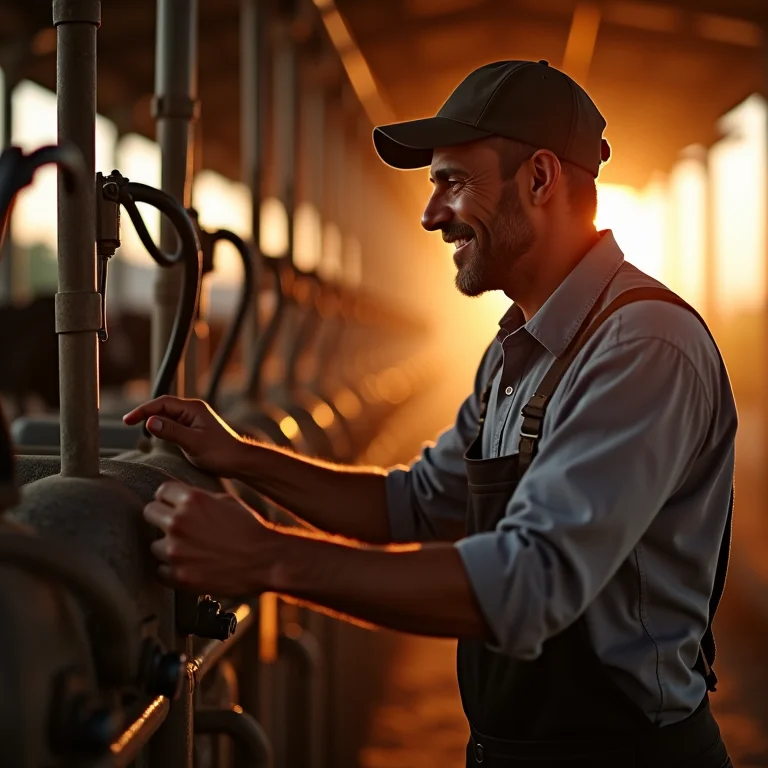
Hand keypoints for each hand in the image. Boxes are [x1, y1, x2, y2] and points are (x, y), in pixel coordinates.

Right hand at [123, 396, 246, 475]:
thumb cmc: (220, 452)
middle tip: (128, 423)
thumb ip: (172, 432)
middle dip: (146, 414)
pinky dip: (162, 429)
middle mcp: (193, 411)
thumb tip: (150, 422)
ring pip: (167, 417)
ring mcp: (193, 420)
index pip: (162, 403)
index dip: (143, 410)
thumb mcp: (193, 443)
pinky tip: (156, 438)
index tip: (128, 420)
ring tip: (140, 432)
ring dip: (154, 422)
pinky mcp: (194, 430)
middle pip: (163, 407)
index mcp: (193, 408)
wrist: (238, 462)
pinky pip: (173, 426)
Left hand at [143, 481, 276, 594]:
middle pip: (149, 513)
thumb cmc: (249, 528)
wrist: (264, 559)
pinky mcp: (178, 575)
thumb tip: (180, 499)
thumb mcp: (226, 501)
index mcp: (192, 500)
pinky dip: (171, 570)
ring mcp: (176, 551)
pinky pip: (160, 571)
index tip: (172, 505)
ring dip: (167, 547)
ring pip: (153, 545)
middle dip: (161, 518)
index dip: (168, 498)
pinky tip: (188, 566)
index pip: (161, 491)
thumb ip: (199, 498)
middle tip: (175, 527)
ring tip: (187, 550)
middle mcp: (179, 522)